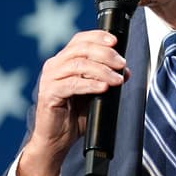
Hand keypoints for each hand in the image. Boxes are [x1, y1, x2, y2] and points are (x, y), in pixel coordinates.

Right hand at [18, 30, 128, 175]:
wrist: (58, 138)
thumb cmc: (75, 115)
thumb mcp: (95, 93)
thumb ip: (106, 79)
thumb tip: (125, 70)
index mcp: (64, 61)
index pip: (80, 40)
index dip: (98, 37)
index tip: (116, 41)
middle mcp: (55, 66)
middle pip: (81, 49)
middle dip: (105, 54)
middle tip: (122, 64)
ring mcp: (50, 79)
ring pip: (78, 65)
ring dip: (102, 70)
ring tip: (117, 80)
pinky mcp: (49, 94)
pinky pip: (71, 84)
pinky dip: (90, 84)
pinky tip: (103, 88)